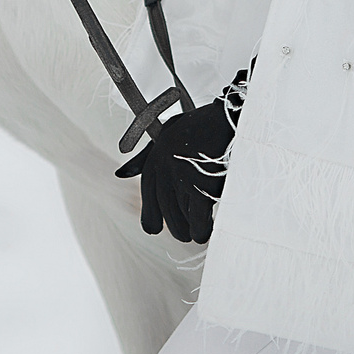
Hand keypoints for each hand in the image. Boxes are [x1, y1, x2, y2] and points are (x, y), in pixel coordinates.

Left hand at [114, 71, 244, 243]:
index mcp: (156, 154)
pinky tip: (206, 229)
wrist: (233, 119)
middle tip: (185, 233)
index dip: (150, 215)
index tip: (153, 228)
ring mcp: (182, 177)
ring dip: (191, 229)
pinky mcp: (201, 188)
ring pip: (181, 218)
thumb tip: (120, 174)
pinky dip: (202, 230)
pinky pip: (197, 222)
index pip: (147, 193)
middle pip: (165, 210)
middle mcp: (165, 167)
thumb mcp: (169, 133)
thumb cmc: (203, 126)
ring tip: (199, 230)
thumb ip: (145, 156)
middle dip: (176, 227)